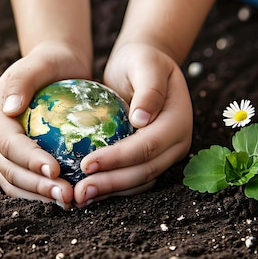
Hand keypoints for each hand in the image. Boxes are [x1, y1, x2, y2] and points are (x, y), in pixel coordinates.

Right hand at [0, 41, 90, 207]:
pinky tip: (69, 198)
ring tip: (69, 201)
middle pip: (10, 170)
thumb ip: (23, 80)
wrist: (55, 71)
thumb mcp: (39, 62)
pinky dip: (43, 195)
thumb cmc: (51, 64)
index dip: (29, 160)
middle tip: (67, 195)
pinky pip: (27, 185)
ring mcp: (3, 154)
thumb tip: (10, 108)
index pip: (9, 144)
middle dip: (36, 186)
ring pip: (15, 183)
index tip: (56, 170)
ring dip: (39, 196)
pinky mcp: (18, 163)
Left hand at [72, 42, 192, 206]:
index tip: (86, 164)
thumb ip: (148, 88)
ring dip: (110, 192)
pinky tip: (86, 190)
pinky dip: (111, 188)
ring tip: (79, 198)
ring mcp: (165, 154)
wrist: (143, 66)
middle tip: (79, 192)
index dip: (118, 158)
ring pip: (139, 181)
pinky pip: (132, 180)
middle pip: (144, 171)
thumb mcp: (145, 63)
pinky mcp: (150, 160)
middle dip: (111, 183)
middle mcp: (176, 142)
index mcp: (178, 120)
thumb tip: (141, 119)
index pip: (147, 146)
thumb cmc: (141, 60)